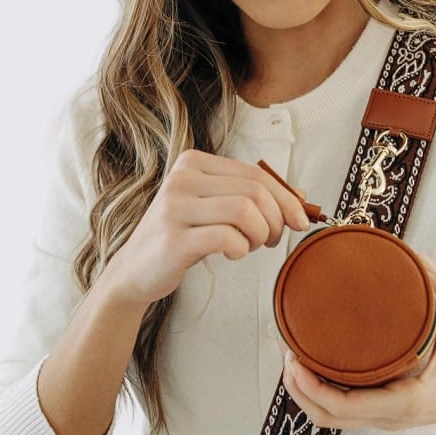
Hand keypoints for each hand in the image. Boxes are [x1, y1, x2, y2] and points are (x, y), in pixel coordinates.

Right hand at [102, 150, 309, 308]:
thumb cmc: (179, 238)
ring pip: (245, 211)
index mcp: (192, 163)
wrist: (135, 271)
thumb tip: (300, 196)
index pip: (255, 173)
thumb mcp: (213, 209)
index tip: (299, 220)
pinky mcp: (173, 239)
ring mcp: (174, 208)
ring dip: (260, 234)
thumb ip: (250, 197)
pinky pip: (227, 238)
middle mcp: (181, 179)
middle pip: (254, 191)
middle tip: (273, 239)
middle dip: (276, 219)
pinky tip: (232, 253)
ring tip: (251, 246)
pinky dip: (241, 249)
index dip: (286, 198)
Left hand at [279, 260, 435, 430]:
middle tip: (285, 348)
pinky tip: (307, 367)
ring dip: (301, 392)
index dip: (309, 387)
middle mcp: (387, 417)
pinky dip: (316, 394)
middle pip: (323, 416)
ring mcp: (381, 420)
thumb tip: (415, 257)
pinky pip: (337, 412)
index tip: (294, 359)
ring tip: (290, 355)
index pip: (341, 406)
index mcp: (404, 402)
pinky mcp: (379, 415)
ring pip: (326, 418)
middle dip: (295, 386)